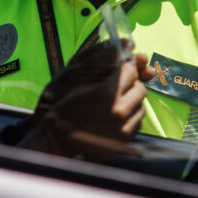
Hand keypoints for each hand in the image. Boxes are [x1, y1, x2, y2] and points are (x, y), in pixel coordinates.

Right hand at [18, 40, 152, 160]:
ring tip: (115, 103)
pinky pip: (137, 123)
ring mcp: (124, 128)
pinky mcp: (125, 141)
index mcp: (106, 93)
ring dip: (131, 102)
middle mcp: (119, 111)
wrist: (56, 146)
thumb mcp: (76, 83)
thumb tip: (123, 51)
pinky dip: (130, 118)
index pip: (129, 71)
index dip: (124, 67)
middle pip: (140, 88)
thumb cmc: (62, 112)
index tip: (120, 67)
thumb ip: (100, 66)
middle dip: (131, 85)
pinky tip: (116, 117)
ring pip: (141, 106)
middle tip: (117, 86)